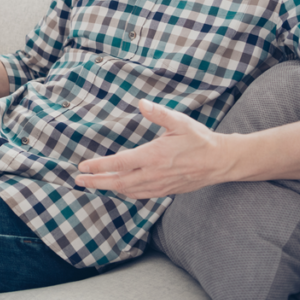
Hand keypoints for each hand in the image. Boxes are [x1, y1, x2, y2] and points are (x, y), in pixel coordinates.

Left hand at [75, 100, 232, 198]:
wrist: (220, 161)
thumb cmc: (199, 139)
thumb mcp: (180, 122)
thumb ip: (159, 113)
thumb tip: (142, 104)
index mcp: (154, 156)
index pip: (119, 163)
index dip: (98, 166)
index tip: (83, 166)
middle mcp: (154, 174)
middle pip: (118, 182)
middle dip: (96, 181)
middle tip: (78, 180)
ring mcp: (159, 185)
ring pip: (127, 190)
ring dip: (108, 188)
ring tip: (93, 184)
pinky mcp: (165, 191)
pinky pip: (140, 195)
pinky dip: (125, 192)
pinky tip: (118, 188)